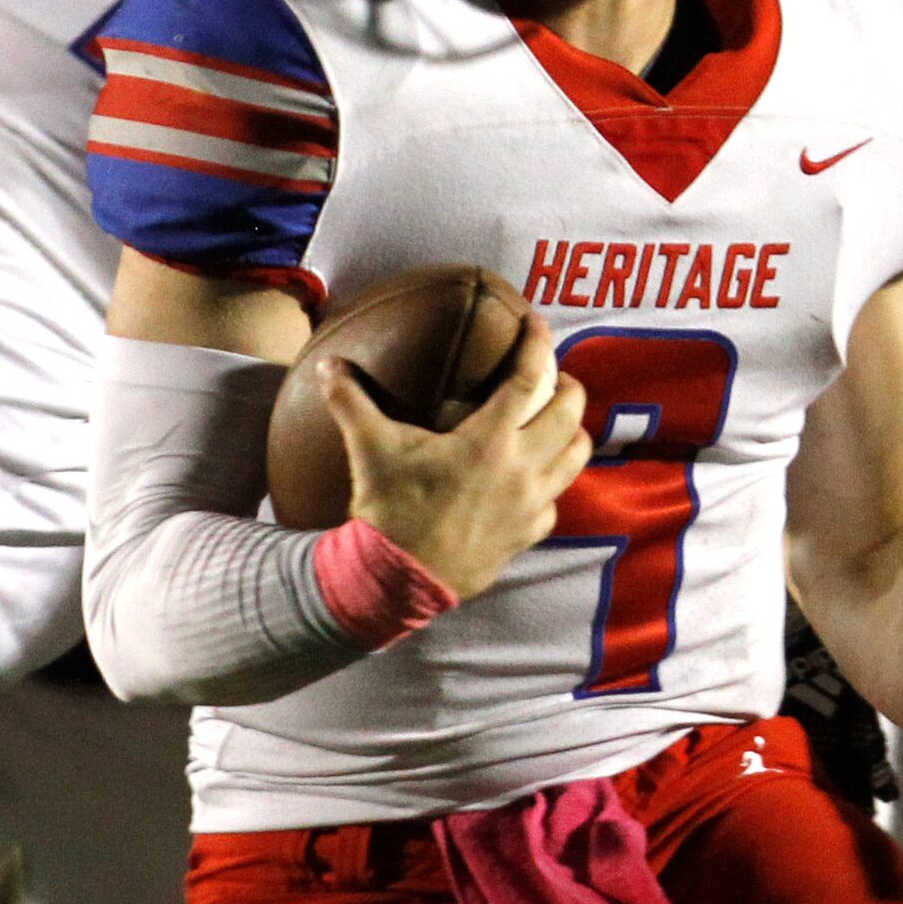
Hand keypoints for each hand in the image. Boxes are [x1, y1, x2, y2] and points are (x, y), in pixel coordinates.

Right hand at [321, 315, 591, 598]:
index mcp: (489, 441)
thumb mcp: (369, 450)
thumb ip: (350, 401)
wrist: (398, 580)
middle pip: (568, 414)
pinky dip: (552, 484)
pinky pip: (555, 501)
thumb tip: (327, 365)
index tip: (537, 323)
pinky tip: (537, 481)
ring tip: (561, 422)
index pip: (527, 379)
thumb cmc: (388, 511)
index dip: (536, 344)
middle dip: (571, 388)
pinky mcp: (529, 534)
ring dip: (574, 433)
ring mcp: (531, 504)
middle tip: (558, 377)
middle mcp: (521, 468)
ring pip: (575, 458)